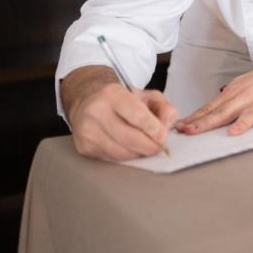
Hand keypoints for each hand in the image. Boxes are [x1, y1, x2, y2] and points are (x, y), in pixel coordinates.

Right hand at [63, 66, 178, 160]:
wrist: (88, 101)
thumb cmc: (121, 100)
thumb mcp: (146, 95)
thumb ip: (164, 108)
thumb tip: (167, 127)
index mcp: (112, 94)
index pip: (136, 114)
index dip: (152, 128)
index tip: (163, 137)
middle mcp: (96, 111)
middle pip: (129, 137)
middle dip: (149, 146)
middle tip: (159, 148)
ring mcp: (87, 130)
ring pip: (120, 152)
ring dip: (138, 153)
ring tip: (145, 146)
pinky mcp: (84, 146)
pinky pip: (111, 158)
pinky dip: (125, 156)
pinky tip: (129, 148)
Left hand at [177, 57, 252, 135]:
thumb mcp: (240, 87)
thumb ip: (225, 101)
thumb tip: (205, 114)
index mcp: (233, 95)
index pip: (210, 108)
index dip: (194, 118)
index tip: (179, 127)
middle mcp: (244, 97)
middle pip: (223, 112)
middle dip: (205, 123)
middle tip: (191, 132)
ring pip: (250, 114)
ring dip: (242, 123)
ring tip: (233, 133)